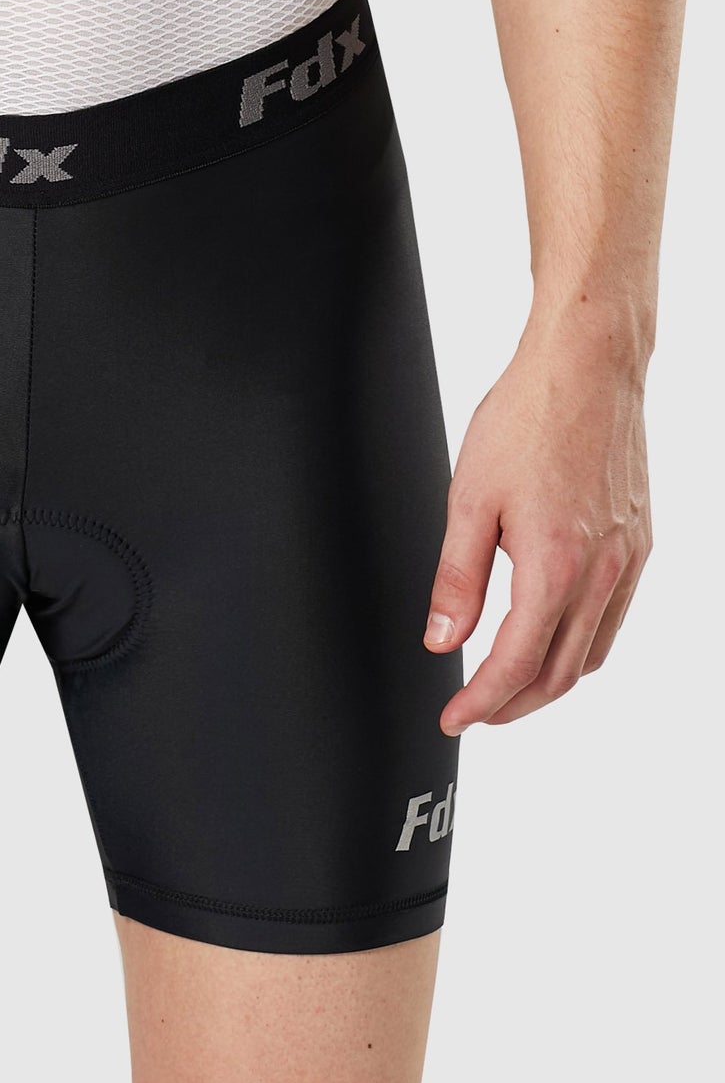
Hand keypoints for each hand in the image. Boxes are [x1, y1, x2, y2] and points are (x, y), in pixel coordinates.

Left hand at [423, 317, 651, 735]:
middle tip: (474, 713)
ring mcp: (630, 557)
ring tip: (506, 686)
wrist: (586, 365)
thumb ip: (456, 578)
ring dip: (548, 681)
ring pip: (592, 651)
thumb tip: (441, 639)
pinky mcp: (641, 541)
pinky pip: (613, 618)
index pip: (516, 663)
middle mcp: (603, 569)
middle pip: (560, 673)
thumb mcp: (468, 499)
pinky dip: (579, 645)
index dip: (481, 702)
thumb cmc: (527, 418)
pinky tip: (550, 637)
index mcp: (555, 563)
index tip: (453, 718)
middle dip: (514, 705)